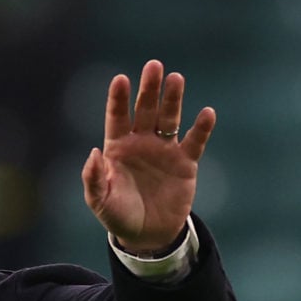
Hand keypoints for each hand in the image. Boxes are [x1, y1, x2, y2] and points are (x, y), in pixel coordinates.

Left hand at [81, 60, 215, 253]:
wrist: (147, 235)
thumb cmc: (118, 215)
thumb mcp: (99, 201)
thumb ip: (93, 178)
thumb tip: (94, 153)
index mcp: (118, 147)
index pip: (117, 117)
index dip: (119, 98)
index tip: (121, 79)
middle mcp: (141, 142)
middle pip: (145, 110)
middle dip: (149, 89)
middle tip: (154, 66)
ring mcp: (164, 150)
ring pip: (169, 118)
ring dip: (173, 99)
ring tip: (176, 79)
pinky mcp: (185, 163)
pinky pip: (194, 141)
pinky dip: (201, 128)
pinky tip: (206, 113)